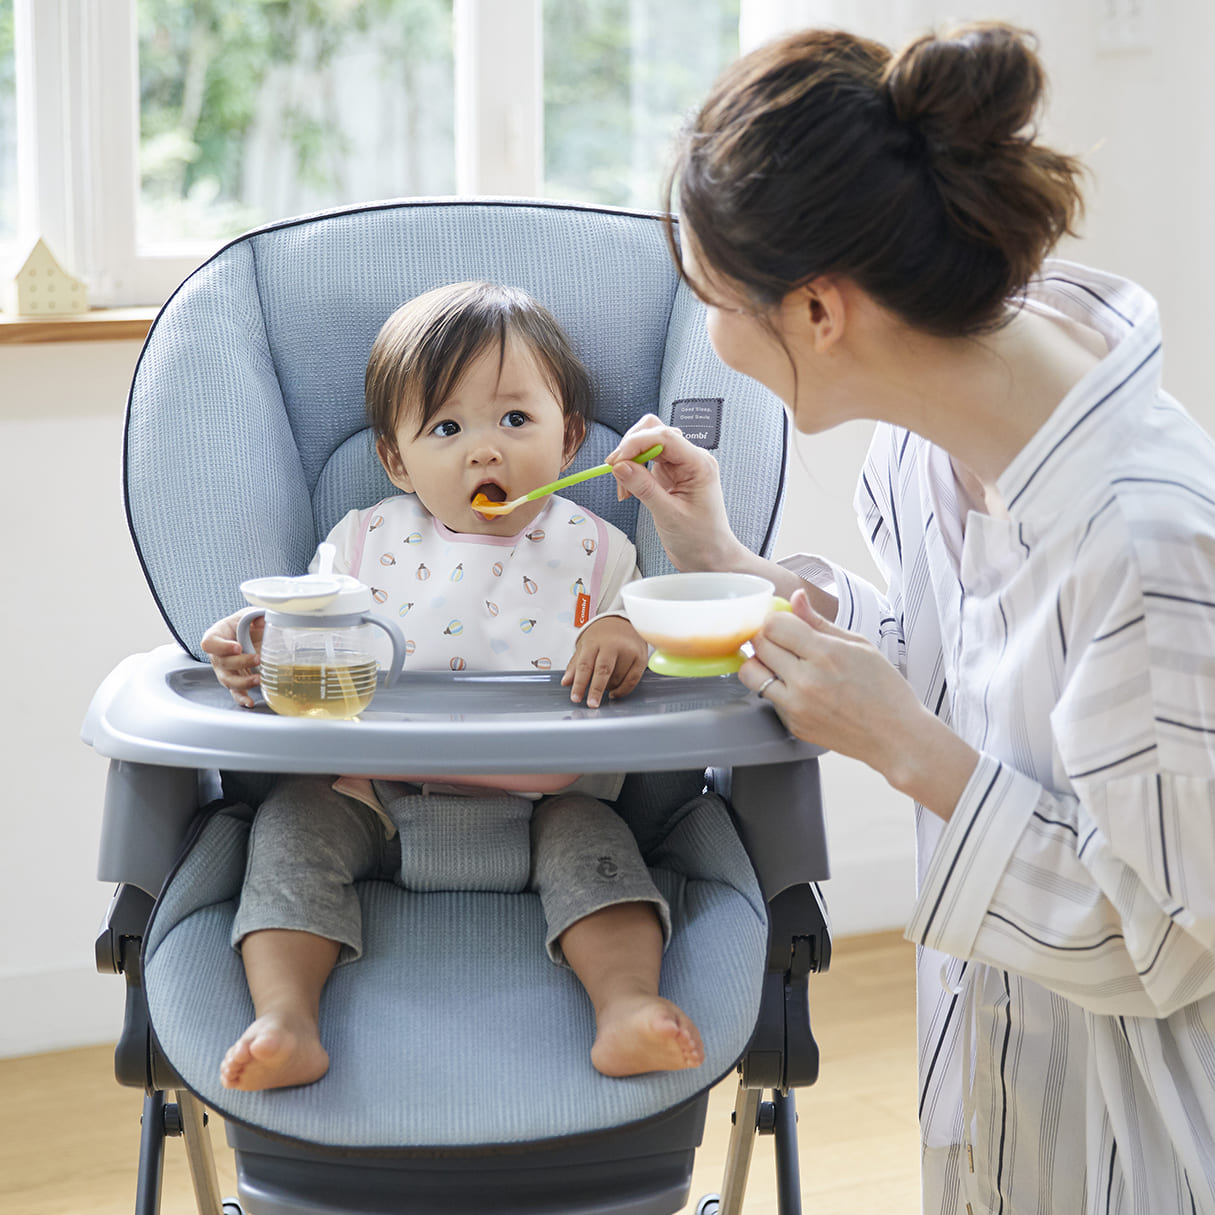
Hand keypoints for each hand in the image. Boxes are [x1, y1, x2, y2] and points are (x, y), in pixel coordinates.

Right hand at [200, 610, 262, 707]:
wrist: (248, 634)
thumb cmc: (244, 623)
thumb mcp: (247, 615)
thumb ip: (254, 615)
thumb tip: (261, 620)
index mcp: (216, 636)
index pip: (210, 643)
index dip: (222, 647)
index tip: (238, 647)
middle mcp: (217, 655)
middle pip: (222, 663)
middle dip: (240, 663)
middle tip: (258, 659)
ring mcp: (224, 670)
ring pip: (227, 680)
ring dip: (242, 682)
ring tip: (258, 679)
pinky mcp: (235, 680)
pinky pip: (235, 692)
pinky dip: (241, 698)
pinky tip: (250, 702)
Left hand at [562, 615, 648, 708]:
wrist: (623, 620)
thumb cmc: (602, 634)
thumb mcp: (584, 645)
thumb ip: (575, 664)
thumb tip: (566, 682)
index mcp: (594, 642)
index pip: (585, 665)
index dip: (580, 683)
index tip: (576, 698)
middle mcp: (612, 645)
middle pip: (603, 670)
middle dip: (596, 690)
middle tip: (592, 704)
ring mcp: (628, 651)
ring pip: (617, 677)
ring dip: (608, 688)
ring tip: (603, 687)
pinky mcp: (640, 657)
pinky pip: (632, 680)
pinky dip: (623, 690)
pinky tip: (614, 692)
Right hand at [606, 415, 747, 572]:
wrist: (709, 557)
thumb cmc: (700, 539)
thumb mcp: (669, 515)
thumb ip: (644, 488)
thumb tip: (619, 466)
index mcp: (699, 463)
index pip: (664, 436)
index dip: (636, 443)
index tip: (615, 461)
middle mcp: (691, 459)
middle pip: (655, 431)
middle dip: (631, 447)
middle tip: (616, 471)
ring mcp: (680, 466)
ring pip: (647, 443)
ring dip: (630, 459)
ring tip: (624, 488)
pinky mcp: (669, 475)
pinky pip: (645, 461)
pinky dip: (632, 471)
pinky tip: (628, 491)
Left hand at [740, 590, 978, 816]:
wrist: (896, 738)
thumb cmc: (886, 691)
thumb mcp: (859, 646)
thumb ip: (819, 622)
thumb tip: (795, 598)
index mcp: (825, 654)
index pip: (773, 625)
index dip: (776, 619)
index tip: (785, 623)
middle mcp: (805, 681)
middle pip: (759, 645)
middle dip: (766, 637)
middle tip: (782, 640)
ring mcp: (796, 706)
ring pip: (750, 674)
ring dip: (760, 663)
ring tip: (780, 663)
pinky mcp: (793, 725)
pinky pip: (769, 698)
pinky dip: (776, 688)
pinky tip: (799, 688)